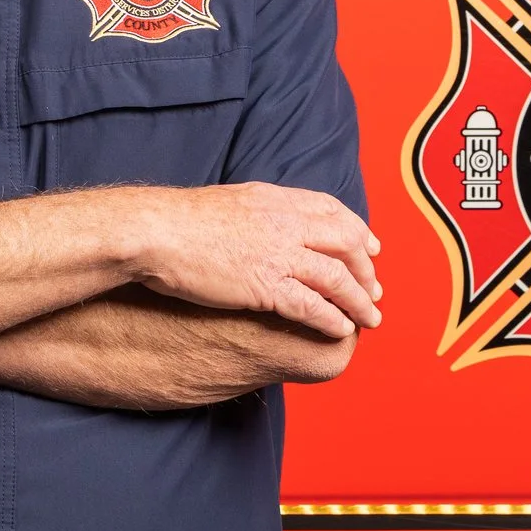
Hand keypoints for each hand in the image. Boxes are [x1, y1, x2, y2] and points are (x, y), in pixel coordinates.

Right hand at [131, 183, 380, 340]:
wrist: (155, 231)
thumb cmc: (178, 221)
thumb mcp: (229, 203)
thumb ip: (257, 212)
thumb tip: (266, 223)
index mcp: (275, 200)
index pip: (332, 210)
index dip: (357, 230)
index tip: (370, 246)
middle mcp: (284, 223)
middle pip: (345, 242)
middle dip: (366, 269)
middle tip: (375, 290)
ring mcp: (277, 253)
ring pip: (337, 277)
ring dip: (359, 300)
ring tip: (370, 319)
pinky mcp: (264, 284)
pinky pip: (311, 304)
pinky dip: (331, 318)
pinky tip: (340, 330)